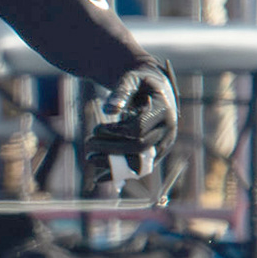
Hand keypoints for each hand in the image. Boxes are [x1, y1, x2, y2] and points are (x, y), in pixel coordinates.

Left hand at [83, 62, 177, 191]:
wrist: (152, 87)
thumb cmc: (139, 81)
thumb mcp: (130, 80)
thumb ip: (121, 92)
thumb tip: (109, 109)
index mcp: (164, 110)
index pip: (139, 128)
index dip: (116, 131)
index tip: (97, 128)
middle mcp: (168, 129)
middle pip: (139, 146)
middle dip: (111, 148)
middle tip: (88, 143)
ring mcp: (163, 142)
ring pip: (140, 161)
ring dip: (113, 164)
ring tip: (89, 158)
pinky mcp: (155, 152)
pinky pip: (138, 167)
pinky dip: (120, 173)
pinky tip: (99, 178)